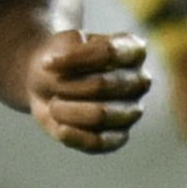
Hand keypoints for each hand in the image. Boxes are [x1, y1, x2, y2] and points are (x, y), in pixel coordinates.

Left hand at [25, 30, 150, 154]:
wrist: (47, 81)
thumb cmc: (60, 58)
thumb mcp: (60, 45)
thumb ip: (70, 53)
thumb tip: (66, 67)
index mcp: (133, 51)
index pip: (109, 52)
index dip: (74, 59)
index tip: (47, 63)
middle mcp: (139, 81)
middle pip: (101, 84)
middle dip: (66, 86)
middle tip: (52, 85)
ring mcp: (132, 111)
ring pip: (100, 115)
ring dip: (66, 110)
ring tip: (54, 104)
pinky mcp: (118, 137)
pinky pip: (99, 142)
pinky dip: (75, 136)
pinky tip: (60, 128)